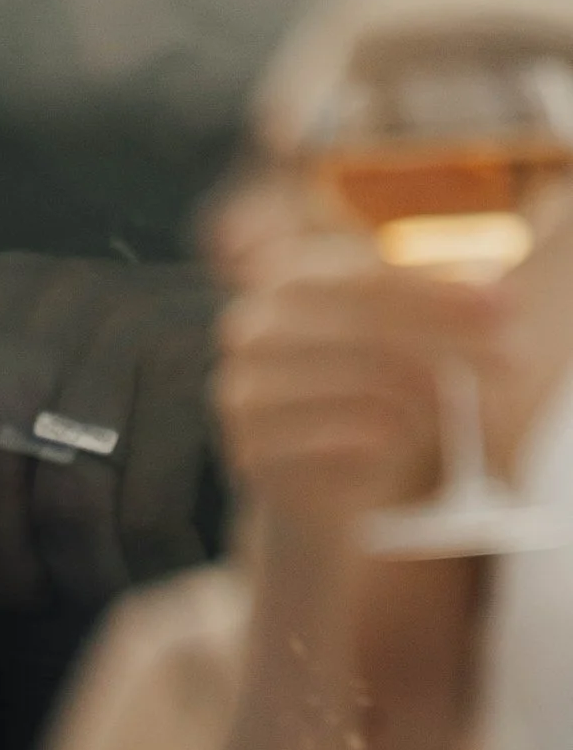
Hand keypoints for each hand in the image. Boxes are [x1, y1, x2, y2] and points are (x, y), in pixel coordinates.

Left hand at [0, 251, 221, 607]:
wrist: (303, 349)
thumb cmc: (148, 403)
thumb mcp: (56, 396)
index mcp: (3, 293)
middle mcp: (60, 292)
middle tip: (8, 595)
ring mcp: (133, 316)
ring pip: (62, 486)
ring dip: (64, 565)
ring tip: (76, 593)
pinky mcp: (196, 358)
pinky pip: (138, 500)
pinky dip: (135, 560)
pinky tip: (144, 576)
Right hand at [214, 238, 494, 534]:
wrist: (308, 474)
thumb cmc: (361, 389)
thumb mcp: (397, 333)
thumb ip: (435, 306)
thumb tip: (500, 301)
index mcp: (288, 278)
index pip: (369, 275)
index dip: (440, 292)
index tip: (504, 307)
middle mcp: (252, 329)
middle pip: (361, 326)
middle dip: (441, 341)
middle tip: (506, 359)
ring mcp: (243, 391)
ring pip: (348, 382)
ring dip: (414, 394)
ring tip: (445, 406)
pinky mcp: (251, 451)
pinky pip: (326, 441)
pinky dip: (375, 440)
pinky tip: (400, 439)